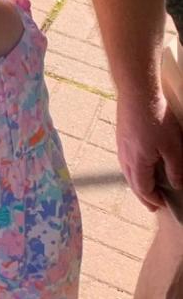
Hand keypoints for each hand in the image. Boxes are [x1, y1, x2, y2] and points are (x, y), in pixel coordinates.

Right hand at [116, 95, 182, 209]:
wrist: (137, 94)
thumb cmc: (156, 119)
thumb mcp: (173, 146)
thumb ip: (175, 169)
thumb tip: (176, 185)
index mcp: (138, 164)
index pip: (144, 189)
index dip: (154, 199)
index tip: (163, 205)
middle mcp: (125, 158)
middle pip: (133, 184)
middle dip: (143, 196)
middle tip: (152, 204)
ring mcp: (121, 147)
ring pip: (127, 173)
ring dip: (137, 184)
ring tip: (145, 187)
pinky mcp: (121, 137)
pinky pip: (125, 161)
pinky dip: (132, 170)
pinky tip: (138, 165)